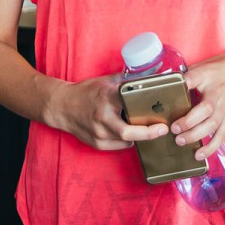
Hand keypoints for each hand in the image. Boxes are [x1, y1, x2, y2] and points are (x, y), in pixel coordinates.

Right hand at [47, 73, 167, 150]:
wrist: (62, 106)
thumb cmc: (85, 92)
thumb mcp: (105, 82)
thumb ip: (125, 81)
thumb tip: (147, 79)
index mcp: (106, 99)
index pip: (131, 107)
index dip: (147, 114)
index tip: (161, 118)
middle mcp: (102, 118)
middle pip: (129, 133)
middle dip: (149, 133)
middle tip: (162, 130)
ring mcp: (98, 133)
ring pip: (126, 141)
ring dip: (139, 136)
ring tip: (147, 129)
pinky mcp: (97, 144)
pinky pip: (119, 146)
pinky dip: (127, 141)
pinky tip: (131, 133)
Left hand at [171, 50, 224, 159]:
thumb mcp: (207, 64)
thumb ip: (190, 74)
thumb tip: (169, 82)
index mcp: (207, 75)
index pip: (191, 79)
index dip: (179, 86)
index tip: (167, 93)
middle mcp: (217, 93)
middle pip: (203, 110)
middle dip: (187, 122)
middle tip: (173, 129)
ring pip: (211, 125)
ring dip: (195, 136)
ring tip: (180, 141)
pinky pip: (221, 134)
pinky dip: (211, 146)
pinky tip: (199, 154)